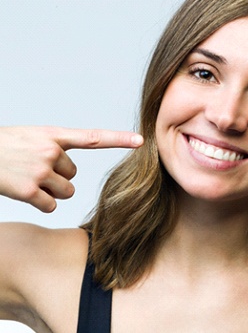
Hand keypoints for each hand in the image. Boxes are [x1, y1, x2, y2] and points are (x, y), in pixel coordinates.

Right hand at [0, 126, 142, 212]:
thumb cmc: (3, 147)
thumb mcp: (29, 137)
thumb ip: (53, 146)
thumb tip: (70, 170)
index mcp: (52, 135)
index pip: (93, 137)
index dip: (119, 139)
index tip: (141, 141)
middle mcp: (50, 151)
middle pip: (73, 174)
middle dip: (57, 176)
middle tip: (33, 168)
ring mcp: (40, 170)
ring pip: (66, 191)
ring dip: (51, 191)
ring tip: (28, 179)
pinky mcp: (30, 190)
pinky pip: (51, 205)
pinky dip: (41, 203)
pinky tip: (24, 192)